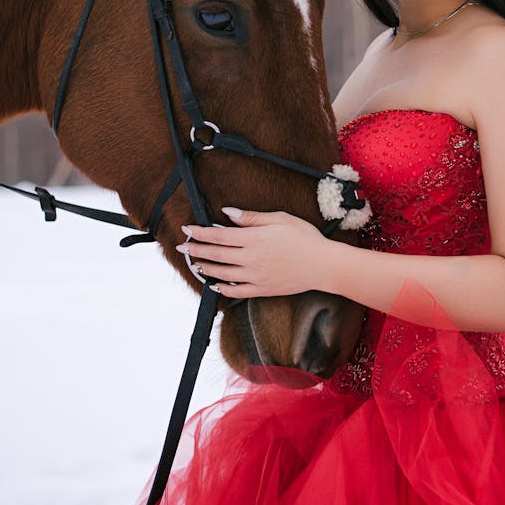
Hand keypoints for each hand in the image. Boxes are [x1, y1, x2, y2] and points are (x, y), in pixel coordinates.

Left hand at [175, 208, 328, 299]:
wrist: (322, 265)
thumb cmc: (304, 238)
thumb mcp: (279, 219)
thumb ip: (251, 217)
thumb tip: (228, 213)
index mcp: (253, 238)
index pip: (219, 235)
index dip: (200, 232)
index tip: (188, 229)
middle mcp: (250, 258)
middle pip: (216, 254)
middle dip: (196, 250)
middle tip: (182, 247)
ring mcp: (254, 276)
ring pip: (222, 273)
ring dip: (205, 268)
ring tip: (194, 263)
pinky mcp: (262, 289)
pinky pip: (236, 291)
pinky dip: (222, 288)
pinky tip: (215, 284)